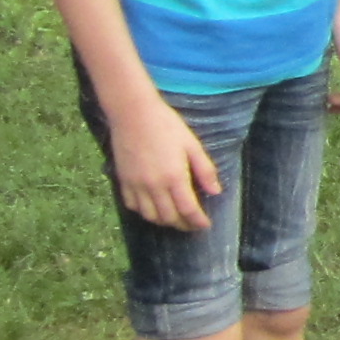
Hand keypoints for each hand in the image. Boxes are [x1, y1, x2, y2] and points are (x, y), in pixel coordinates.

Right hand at [109, 90, 219, 231]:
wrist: (133, 113)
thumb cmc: (166, 125)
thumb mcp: (192, 145)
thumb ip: (205, 170)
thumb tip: (215, 192)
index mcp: (174, 177)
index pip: (188, 210)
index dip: (198, 222)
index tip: (205, 225)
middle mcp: (154, 186)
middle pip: (169, 217)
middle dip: (183, 225)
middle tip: (192, 225)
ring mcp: (136, 185)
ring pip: (150, 216)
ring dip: (164, 221)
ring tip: (175, 218)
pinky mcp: (123, 180)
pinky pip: (132, 206)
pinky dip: (144, 212)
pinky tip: (153, 208)